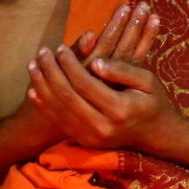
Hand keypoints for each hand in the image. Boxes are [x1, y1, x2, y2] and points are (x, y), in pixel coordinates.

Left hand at [0, 6, 145, 153]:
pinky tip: (33, 90)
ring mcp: (91, 138)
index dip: (70, 64)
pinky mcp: (84, 141)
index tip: (61, 47)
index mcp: (119, 110)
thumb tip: (96, 61)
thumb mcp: (147, 81)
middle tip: (42, 52)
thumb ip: (123, 70)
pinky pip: (60, 122)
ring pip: (59, 110)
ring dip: (43, 86)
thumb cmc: (152, 102)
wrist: (155, 136)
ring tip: (33, 65)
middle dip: (51, 72)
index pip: (85, 84)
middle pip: (67, 97)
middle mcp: (102, 127)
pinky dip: (45, 105)